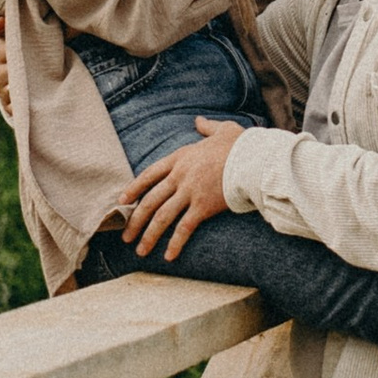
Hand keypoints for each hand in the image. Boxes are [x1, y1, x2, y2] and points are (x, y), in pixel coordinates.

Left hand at [118, 117, 239, 261]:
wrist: (255, 158)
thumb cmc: (241, 145)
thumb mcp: (222, 130)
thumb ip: (207, 127)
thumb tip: (198, 121)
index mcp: (181, 158)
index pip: (149, 174)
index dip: (134, 188)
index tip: (122, 200)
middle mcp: (180, 176)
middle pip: (150, 200)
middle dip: (135, 220)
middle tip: (126, 235)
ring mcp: (190, 192)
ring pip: (161, 217)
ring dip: (148, 236)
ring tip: (140, 251)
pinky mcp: (203, 207)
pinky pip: (184, 228)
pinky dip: (175, 243)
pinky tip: (168, 256)